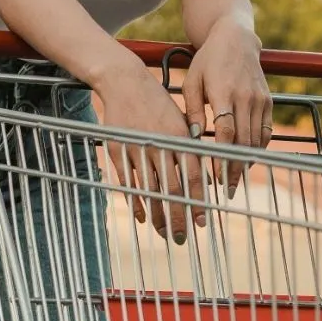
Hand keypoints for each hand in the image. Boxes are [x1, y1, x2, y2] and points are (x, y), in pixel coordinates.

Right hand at [91, 59, 208, 241]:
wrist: (124, 82)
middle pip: (171, 188)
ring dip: (158, 214)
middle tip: (183, 237)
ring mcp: (137, 148)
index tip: (201, 221)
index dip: (197, 201)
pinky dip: (136, 201)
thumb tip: (203, 181)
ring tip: (164, 232)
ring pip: (149, 189)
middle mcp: (160, 144)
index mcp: (179, 137)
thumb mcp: (180, 122)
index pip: (192, 176)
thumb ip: (191, 149)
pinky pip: (128, 183)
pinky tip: (142, 216)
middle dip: (178, 215)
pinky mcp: (118, 151)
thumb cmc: (158, 104)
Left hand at [179, 21, 272, 192]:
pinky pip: (266, 131)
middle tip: (226, 189)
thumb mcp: (192, 81)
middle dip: (235, 167)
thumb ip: (192, 109)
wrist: (236, 39)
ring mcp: (260, 99)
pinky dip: (258, 149)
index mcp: (223, 91)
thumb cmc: (207, 61)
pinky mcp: (268, 101)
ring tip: (234, 180)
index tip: (215, 176)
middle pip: (243, 141)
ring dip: (247, 162)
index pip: (226, 131)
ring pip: (256, 139)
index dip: (222, 155)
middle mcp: (245, 96)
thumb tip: (192, 136)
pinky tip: (247, 161)